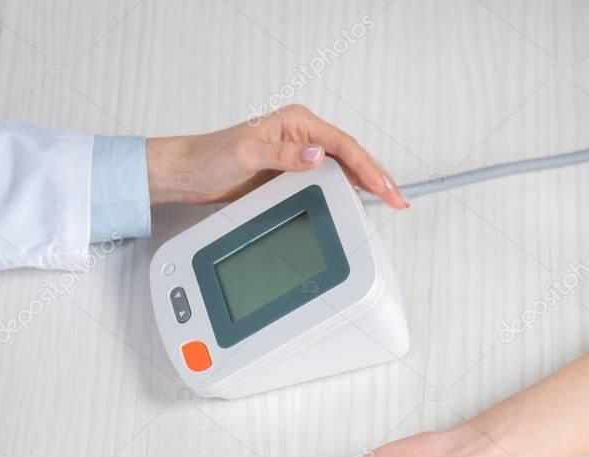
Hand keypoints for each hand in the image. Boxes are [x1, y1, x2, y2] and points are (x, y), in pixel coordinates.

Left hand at [145, 104, 408, 207]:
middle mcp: (301, 135)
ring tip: (388, 201)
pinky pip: (329, 179)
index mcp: (296, 123)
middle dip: (377, 177)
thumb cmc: (211, 157)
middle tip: (398, 199)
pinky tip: (359, 201)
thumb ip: (283, 154)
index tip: (385, 186)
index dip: (369, 168)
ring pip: (344, 168)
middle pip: (351, 156)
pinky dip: (348, 190)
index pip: (343, 145)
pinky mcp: (293, 172)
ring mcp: (299, 154)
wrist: (189, 173)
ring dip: (366, 184)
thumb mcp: (247, 154)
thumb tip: (317, 155)